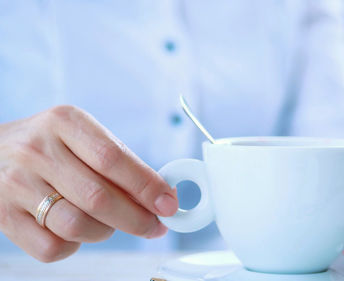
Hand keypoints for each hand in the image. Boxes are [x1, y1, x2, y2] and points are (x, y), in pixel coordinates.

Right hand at [0, 106, 177, 261]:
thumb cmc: (50, 147)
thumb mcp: (81, 136)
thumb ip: (120, 162)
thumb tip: (161, 195)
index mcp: (64, 122)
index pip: (113, 158)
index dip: (146, 186)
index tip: (169, 204)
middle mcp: (37, 150)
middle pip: (98, 197)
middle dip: (137, 219)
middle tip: (154, 226)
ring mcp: (16, 184)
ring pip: (77, 225)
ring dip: (106, 232)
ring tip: (111, 224)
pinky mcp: (3, 216)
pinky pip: (51, 248)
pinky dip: (74, 246)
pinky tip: (75, 231)